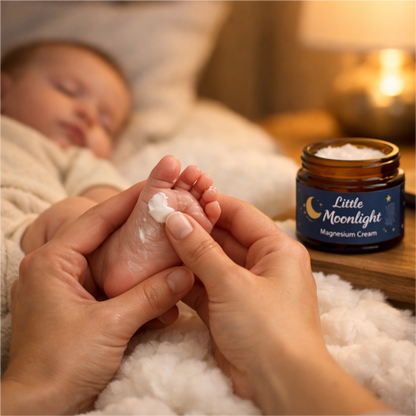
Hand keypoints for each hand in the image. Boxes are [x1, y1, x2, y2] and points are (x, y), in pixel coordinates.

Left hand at [1, 182, 194, 415]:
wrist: (37, 411)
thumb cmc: (61, 366)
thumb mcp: (112, 326)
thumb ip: (151, 296)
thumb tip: (186, 272)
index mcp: (52, 262)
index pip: (96, 218)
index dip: (128, 200)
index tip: (156, 185)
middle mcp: (55, 268)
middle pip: (103, 234)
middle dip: (135, 224)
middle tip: (165, 209)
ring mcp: (66, 286)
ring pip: (107, 258)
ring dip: (137, 253)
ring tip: (165, 239)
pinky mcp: (77, 304)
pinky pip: (109, 281)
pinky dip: (132, 279)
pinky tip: (156, 278)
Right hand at [165, 195, 320, 396]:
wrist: (281, 385)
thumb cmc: (269, 329)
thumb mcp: (231, 284)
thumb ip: (200, 251)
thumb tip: (176, 219)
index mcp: (277, 249)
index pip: (241, 214)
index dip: (211, 203)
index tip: (182, 197)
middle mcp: (264, 265)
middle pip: (225, 238)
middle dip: (195, 230)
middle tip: (162, 219)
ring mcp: (246, 288)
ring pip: (213, 263)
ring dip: (188, 256)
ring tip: (158, 241)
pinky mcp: (232, 310)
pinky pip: (207, 287)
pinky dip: (188, 280)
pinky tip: (164, 270)